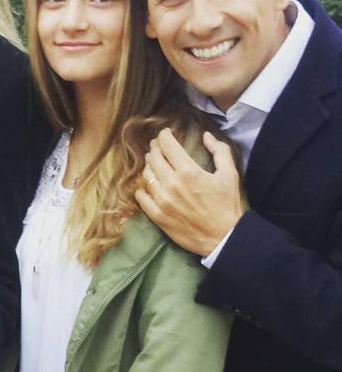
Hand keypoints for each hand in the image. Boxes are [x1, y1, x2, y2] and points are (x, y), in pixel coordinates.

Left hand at [135, 129, 243, 256]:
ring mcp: (162, 200)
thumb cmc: (227, 206)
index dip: (164, 136)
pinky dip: (143, 188)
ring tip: (153, 163)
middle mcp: (172, 184)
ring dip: (149, 166)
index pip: (168, 146)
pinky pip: (141, 196)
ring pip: (146, 175)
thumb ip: (220, 151)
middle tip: (157, 146)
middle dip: (155, 148)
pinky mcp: (157, 215)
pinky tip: (148, 184)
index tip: (164, 133)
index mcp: (189, 172)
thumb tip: (207, 135)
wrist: (223, 238)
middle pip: (154, 158)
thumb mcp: (230, 175)